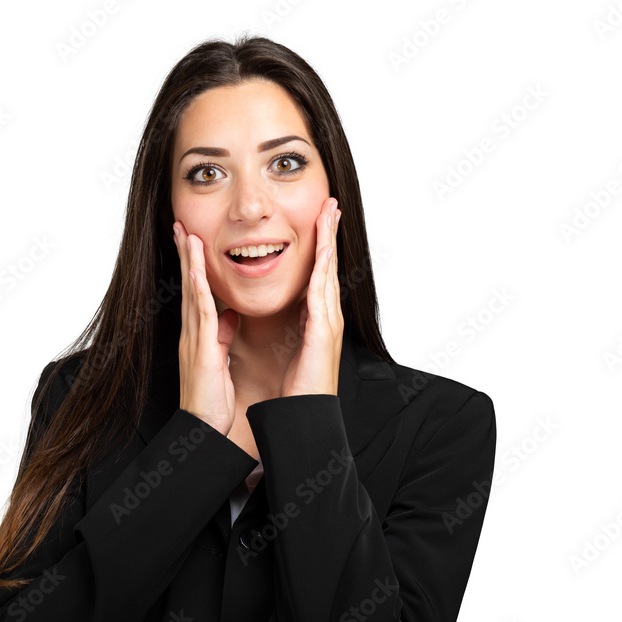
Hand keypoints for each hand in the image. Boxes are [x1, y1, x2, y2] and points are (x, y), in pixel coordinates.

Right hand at [173, 221, 238, 435]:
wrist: (203, 427)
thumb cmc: (211, 398)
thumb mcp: (218, 359)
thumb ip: (222, 335)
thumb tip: (229, 316)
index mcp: (200, 333)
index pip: (196, 291)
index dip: (193, 264)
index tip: (192, 239)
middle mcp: (193, 331)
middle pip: (187, 284)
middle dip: (185, 254)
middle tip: (180, 226)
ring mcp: (194, 339)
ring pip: (191, 293)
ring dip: (188, 263)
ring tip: (186, 236)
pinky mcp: (201, 350)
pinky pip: (201, 315)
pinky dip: (197, 292)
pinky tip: (196, 273)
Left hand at [281, 197, 343, 397]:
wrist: (304, 416)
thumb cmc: (298, 388)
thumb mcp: (292, 347)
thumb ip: (293, 325)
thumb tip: (291, 309)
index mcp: (316, 319)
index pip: (318, 274)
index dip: (319, 247)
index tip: (319, 221)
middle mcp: (326, 317)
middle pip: (329, 266)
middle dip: (330, 235)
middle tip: (330, 205)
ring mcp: (328, 324)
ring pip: (329, 273)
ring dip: (329, 243)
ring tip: (330, 215)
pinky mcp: (322, 334)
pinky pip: (321, 295)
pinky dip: (322, 271)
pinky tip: (322, 253)